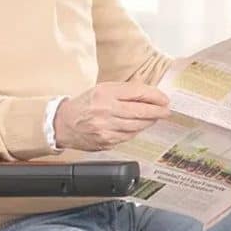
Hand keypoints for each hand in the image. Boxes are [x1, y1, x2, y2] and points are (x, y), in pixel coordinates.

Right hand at [53, 81, 170, 150]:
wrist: (64, 123)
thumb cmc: (85, 104)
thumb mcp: (102, 90)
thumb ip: (124, 91)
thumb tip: (149, 94)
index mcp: (104, 93)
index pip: (137, 93)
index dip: (154, 96)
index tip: (164, 99)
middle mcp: (105, 110)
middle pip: (139, 111)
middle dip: (157, 111)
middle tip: (166, 111)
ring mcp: (105, 128)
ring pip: (136, 126)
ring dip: (148, 122)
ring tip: (154, 118)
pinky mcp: (106, 141)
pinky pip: (128, 136)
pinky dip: (136, 131)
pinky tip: (138, 127)